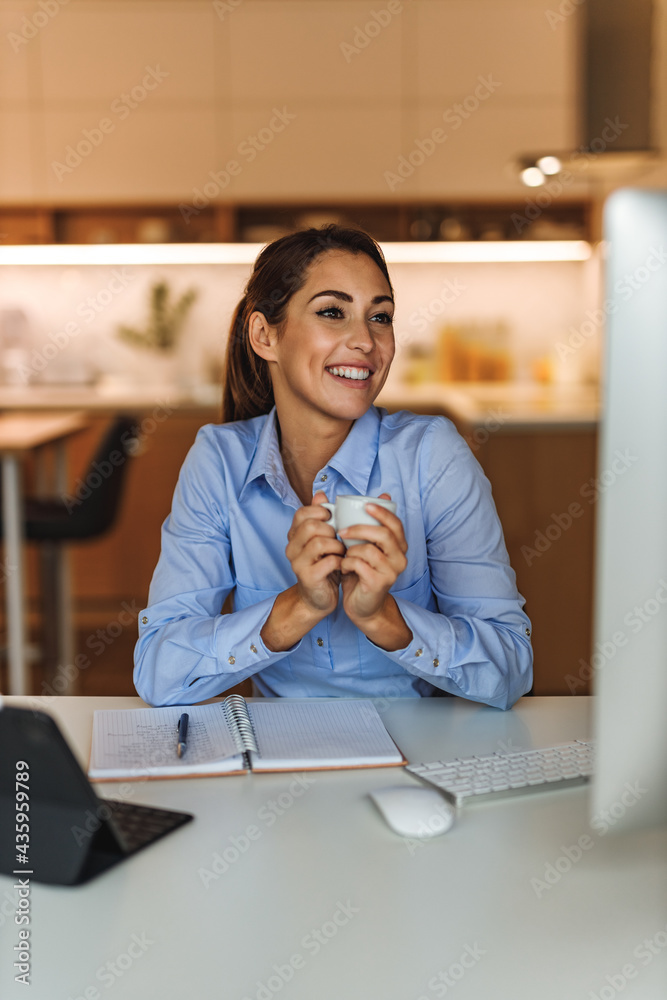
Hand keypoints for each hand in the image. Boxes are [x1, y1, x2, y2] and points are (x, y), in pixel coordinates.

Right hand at [284, 490, 345, 616]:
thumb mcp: (324, 538)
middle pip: (311, 526)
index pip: (302, 513)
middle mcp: (292, 547)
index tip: (332, 518)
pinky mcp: (308, 577)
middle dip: (331, 530)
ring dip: (338, 545)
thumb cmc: (324, 565)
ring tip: (343, 551)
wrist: (319, 598)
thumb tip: (320, 493)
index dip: (320, 511)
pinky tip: (343, 564)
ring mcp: (297, 563)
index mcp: (294, 534)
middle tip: (339, 538)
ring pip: (320, 543)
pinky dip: (340, 561)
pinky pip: (328, 561)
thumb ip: (322, 517)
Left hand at [339, 493, 407, 623]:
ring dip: (350, 550)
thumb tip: (379, 495)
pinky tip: (343, 568)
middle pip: (384, 534)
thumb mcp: (365, 546)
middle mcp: (400, 558)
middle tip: (342, 530)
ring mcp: (391, 572)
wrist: (362, 606)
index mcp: (398, 546)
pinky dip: (347, 564)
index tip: (366, 504)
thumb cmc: (362, 572)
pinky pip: (360, 565)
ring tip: (343, 556)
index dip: (382, 512)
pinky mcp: (379, 583)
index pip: (396, 524)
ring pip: (369, 549)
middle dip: (360, 528)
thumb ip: (369, 525)